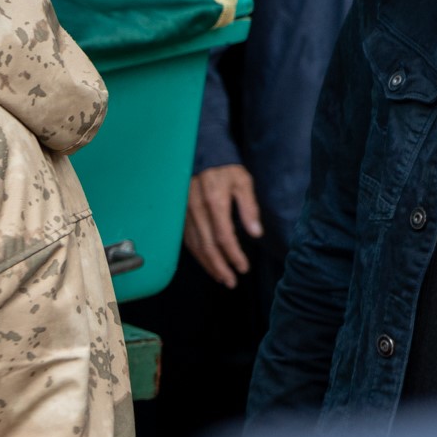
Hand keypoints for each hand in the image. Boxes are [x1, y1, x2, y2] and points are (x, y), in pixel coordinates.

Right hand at [183, 165, 264, 287]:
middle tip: (231, 281)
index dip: (233, 255)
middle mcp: (197, 211)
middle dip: (220, 267)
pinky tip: (206, 262)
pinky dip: (197, 255)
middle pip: (207, 246)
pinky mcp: (181, 215)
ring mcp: (186, 214)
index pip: (223, 237)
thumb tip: (255, 233)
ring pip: (195, 246)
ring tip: (221, 278)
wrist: (201, 155)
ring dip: (208, 264)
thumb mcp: (243, 183)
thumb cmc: (225, 170)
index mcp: (214, 203)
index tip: (243, 267)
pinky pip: (187, 240)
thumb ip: (249, 208)